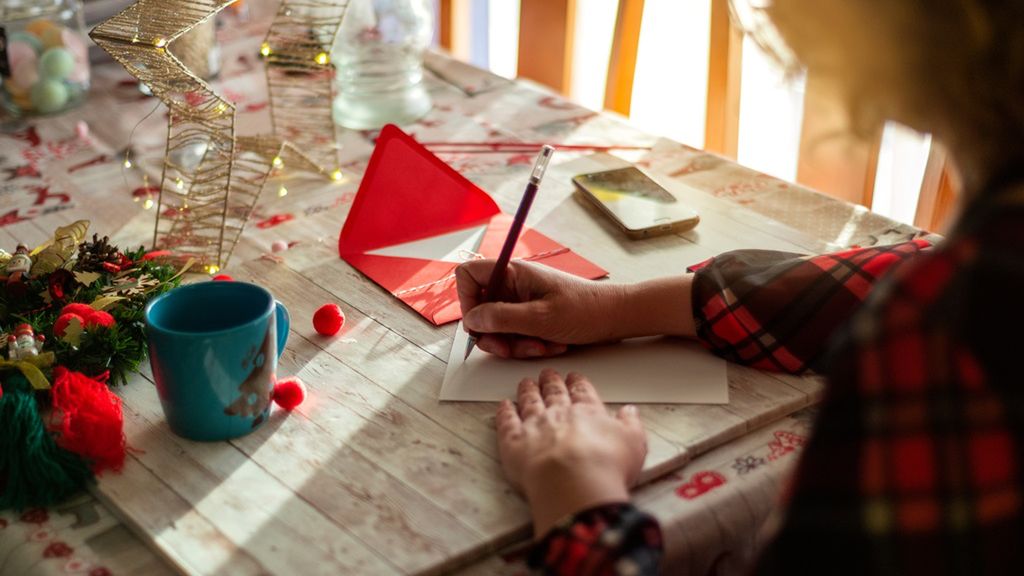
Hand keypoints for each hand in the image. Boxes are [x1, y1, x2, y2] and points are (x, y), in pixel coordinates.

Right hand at [455, 260, 627, 357]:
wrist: (616, 318)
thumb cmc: (585, 311)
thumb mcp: (540, 319)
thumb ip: (501, 318)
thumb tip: (472, 320)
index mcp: (513, 273)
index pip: (468, 275)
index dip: (466, 300)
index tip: (479, 323)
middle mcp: (514, 285)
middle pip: (481, 309)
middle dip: (494, 334)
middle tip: (509, 349)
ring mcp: (522, 302)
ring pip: (498, 328)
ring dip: (515, 344)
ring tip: (541, 346)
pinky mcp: (531, 317)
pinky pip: (515, 335)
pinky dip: (528, 345)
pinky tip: (550, 345)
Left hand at [496, 369, 646, 536]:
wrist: (574, 483)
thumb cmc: (605, 466)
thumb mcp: (634, 443)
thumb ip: (631, 425)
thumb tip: (630, 412)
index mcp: (587, 412)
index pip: (582, 391)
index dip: (578, 382)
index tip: (574, 376)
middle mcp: (558, 414)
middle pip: (553, 392)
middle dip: (551, 381)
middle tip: (548, 373)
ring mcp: (533, 426)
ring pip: (529, 401)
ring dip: (527, 391)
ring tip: (526, 383)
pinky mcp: (513, 442)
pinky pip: (506, 421)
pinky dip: (504, 412)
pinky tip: (504, 405)